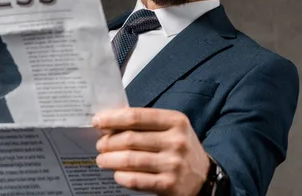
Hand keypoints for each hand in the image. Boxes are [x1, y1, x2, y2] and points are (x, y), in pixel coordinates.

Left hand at [93, 108, 209, 195]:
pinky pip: (136, 180)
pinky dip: (121, 176)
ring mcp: (173, 164)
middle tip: (99, 144)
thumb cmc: (180, 148)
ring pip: (130, 160)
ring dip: (109, 159)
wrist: (204, 177)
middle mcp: (176, 141)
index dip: (113, 119)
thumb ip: (147, 123)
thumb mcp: (172, 129)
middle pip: (130, 139)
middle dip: (108, 142)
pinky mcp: (169, 185)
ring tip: (102, 159)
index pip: (137, 117)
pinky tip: (116, 174)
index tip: (97, 121)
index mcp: (176, 121)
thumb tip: (111, 123)